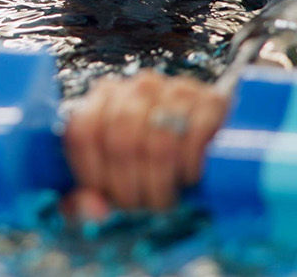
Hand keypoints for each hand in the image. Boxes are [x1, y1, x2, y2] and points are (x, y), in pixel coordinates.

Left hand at [60, 71, 230, 222]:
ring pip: (158, 143)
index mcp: (104, 96)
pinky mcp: (212, 99)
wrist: (209, 141)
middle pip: (121, 140)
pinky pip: (196, 135)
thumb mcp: (113, 181)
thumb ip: (88, 201)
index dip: (92, 173)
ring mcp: (177, 89)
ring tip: (163, 201)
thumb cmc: (149, 164)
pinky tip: (188, 179)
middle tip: (140, 207)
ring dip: (159, 184)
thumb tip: (94, 209)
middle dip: (129, 186)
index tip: (106, 199)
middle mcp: (139, 86)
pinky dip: (190, 166)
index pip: (84, 130)